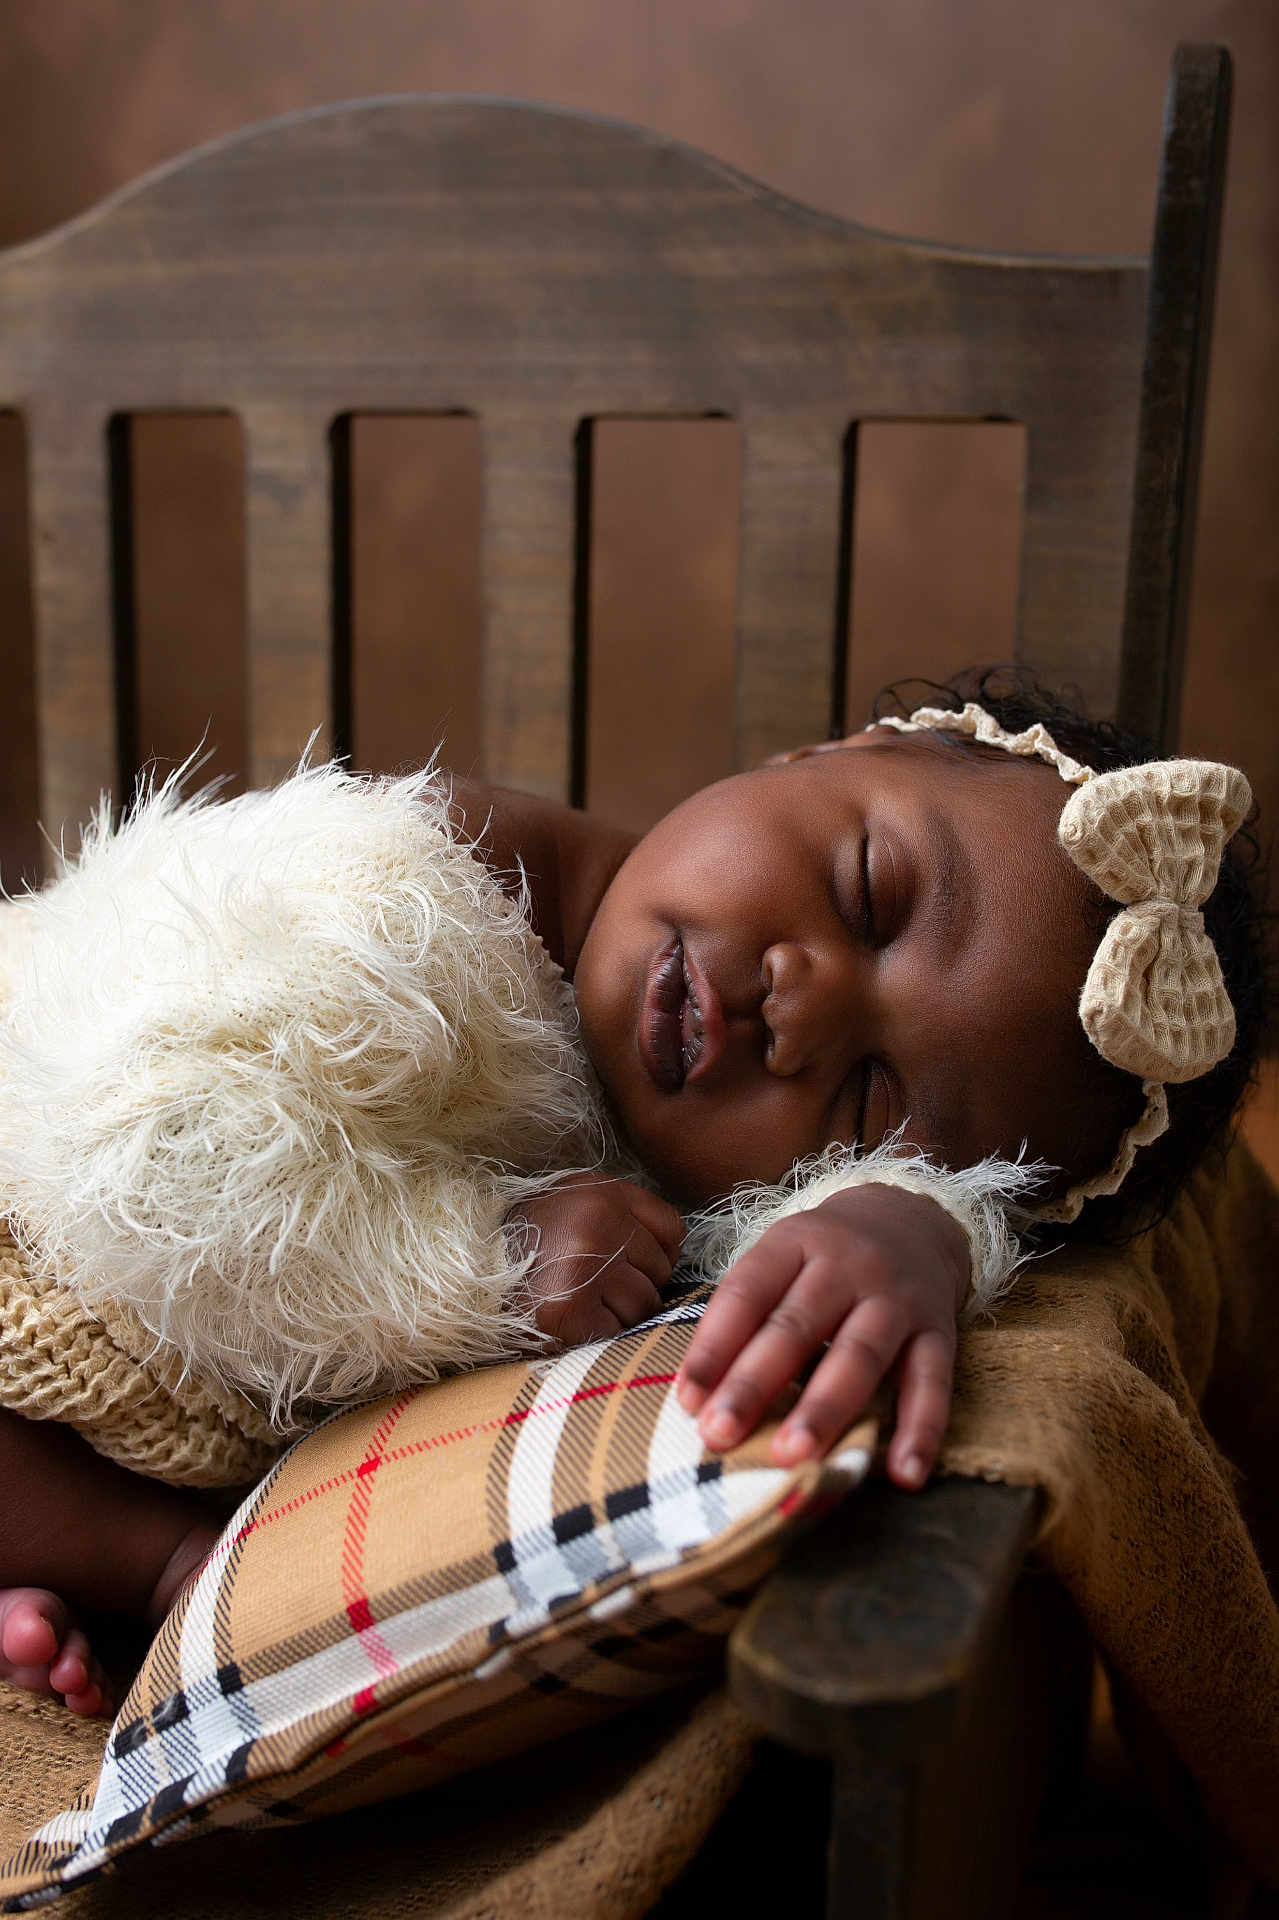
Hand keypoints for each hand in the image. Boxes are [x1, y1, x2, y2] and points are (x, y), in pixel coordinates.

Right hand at [513, 1174, 684, 1345]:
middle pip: (662, 1269)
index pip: (672, 1228)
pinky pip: (617, 1330)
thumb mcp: (575, 1207)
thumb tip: (673, 1250)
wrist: (468, 1276)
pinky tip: (569, 1318)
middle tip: (590, 1282)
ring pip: (645, 1303)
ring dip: (618, 1312)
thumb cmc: (529, 1247)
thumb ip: (623, 1217)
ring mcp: (585, 1264)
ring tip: (578, 1298)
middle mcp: (597, 1220)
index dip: (655, 1252)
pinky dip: (597, 1332)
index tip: (625, 1260)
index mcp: (600, 1190)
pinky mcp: (569, 1309)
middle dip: (635, 1284)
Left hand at [675, 1184, 969, 1489]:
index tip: (687, 1402)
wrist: (914, 1221)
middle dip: (754, 1384)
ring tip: (792, 1458)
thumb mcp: (782, 1259)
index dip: (714, 1348)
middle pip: (796, 1326)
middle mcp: (847, 1264)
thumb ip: (746, 1316)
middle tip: (719, 1435)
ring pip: (859, 1355)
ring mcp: (897, 1297)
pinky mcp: (940, 1330)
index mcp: (796, 1241)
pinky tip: (904, 1474)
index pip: (747, 1293)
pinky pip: (933, 1382)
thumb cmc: (825, 1259)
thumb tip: (698, 1398)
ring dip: (825, 1409)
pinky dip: (922, 1430)